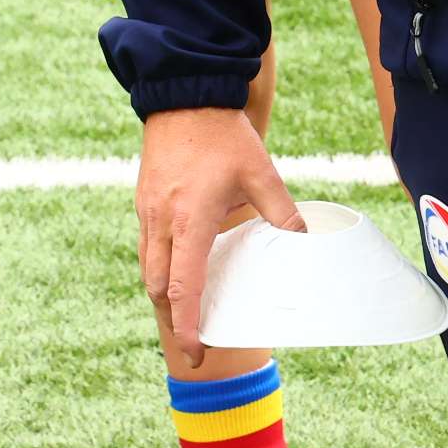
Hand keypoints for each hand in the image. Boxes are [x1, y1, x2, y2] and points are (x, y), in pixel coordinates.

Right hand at [136, 105, 302, 367]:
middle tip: (193, 341)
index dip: (186, 326)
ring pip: (148, 268)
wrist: (184, 95)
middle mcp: (162, 222)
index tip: (193, 352)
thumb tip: (303, 240)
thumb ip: (281, 211)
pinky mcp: (144, 200)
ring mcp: (148, 212)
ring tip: (185, 312)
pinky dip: (159, 268)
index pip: (183, 289)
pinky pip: (147, 247)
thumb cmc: (222, 135)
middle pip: (158, 287)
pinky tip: (177, 269)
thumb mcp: (260, 172)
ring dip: (164, 295)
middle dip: (173, 318)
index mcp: (189, 222)